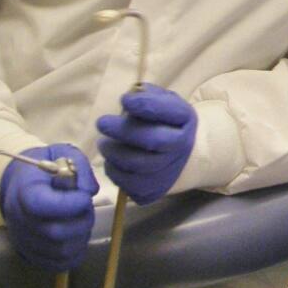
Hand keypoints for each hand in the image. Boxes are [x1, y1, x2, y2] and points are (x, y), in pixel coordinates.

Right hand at [0, 144, 97, 271]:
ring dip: (81, 237)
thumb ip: (79, 167)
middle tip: (86, 207)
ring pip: (59, 251)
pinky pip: (56, 263)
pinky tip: (77, 236)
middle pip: (54, 233)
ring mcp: (23, 239)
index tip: (85, 196)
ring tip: (81, 219)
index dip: (71, 204)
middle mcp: (19, 219)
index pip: (44, 206)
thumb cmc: (47, 167)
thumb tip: (89, 191)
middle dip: (81, 220)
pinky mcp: (30, 253)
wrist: (23, 182)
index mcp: (25, 191)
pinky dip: (74, 253)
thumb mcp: (63, 154)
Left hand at [96, 83, 196, 204]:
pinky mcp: (154, 191)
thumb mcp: (164, 103)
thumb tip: (130, 97)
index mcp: (185, 120)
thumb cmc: (165, 124)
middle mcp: (182, 147)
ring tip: (104, 143)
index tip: (124, 100)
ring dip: (114, 152)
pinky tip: (112, 160)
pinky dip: (114, 170)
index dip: (145, 105)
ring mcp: (170, 171)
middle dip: (122, 130)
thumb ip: (148, 96)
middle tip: (102, 122)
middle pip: (151, 140)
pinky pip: (128, 183)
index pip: (167, 111)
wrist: (181, 156)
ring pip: (137, 165)